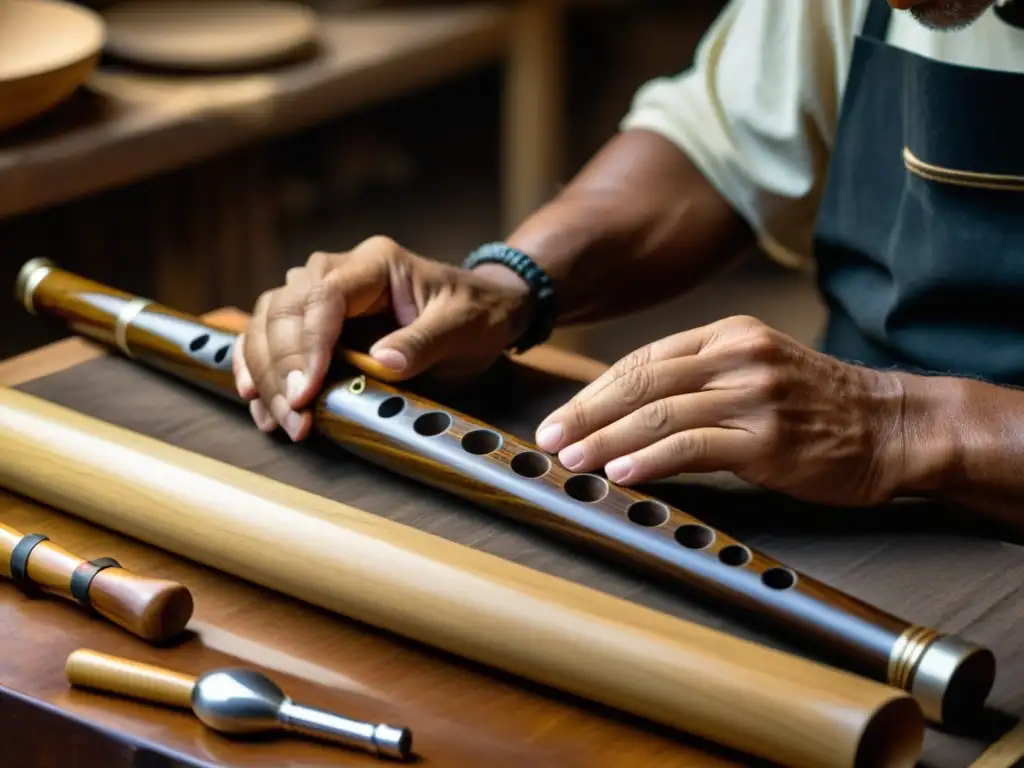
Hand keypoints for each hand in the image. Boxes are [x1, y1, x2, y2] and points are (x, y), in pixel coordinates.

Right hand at [233, 236, 531, 440]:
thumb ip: (425, 341)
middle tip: (294, 417)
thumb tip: (382, 361)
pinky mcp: (314, 321)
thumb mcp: (464, 328)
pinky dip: (257, 368)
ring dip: (264, 372)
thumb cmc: (476, 314)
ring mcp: (321, 293)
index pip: (325, 296)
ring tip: (278, 419)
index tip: (307, 391)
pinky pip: (270, 337)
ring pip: (268, 321)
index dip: (309, 344)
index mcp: (376, 264)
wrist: (484, 310)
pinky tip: (256, 400)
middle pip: (285, 309)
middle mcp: (338, 270)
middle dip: (282, 368)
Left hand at [534, 316, 908, 505]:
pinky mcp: (768, 437)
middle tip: (549, 439)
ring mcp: (753, 394)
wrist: (893, 426)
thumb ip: (699, 380)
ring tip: (572, 461)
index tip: (562, 417)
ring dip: (606, 439)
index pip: (643, 360)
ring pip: (660, 413)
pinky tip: (622, 473)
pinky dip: (652, 459)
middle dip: (586, 413)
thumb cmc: (817, 406)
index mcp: (728, 335)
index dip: (595, 391)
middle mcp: (737, 356)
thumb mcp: (756, 371)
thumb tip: (627, 413)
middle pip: (641, 381)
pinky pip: (695, 446)